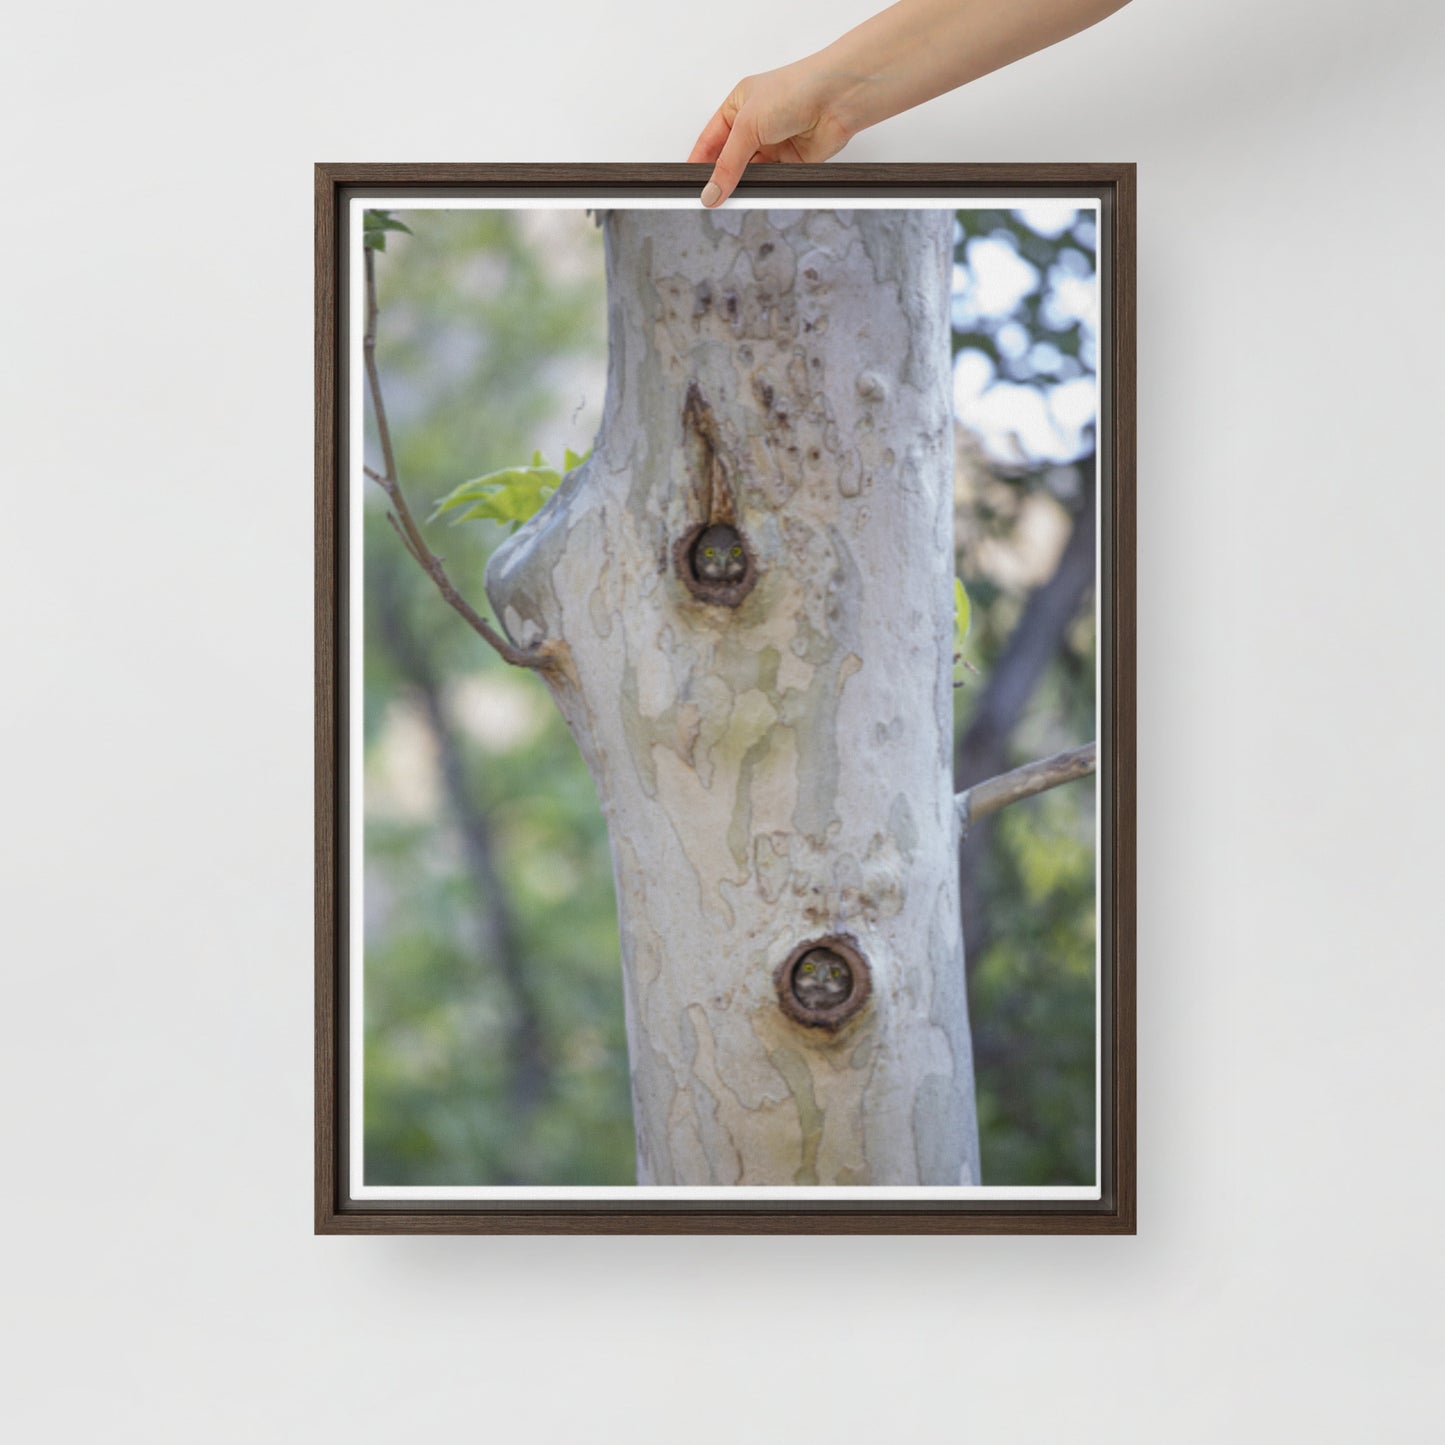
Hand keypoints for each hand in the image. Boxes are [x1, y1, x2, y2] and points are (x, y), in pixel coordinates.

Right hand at [689, 60, 854, 207]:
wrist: (835, 99)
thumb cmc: (795, 90)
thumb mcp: (747, 125)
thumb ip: (727, 163)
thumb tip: (712, 190)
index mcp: (738, 105)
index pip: (709, 139)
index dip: (698, 162)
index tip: (691, 184)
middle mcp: (754, 124)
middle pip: (728, 159)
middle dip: (720, 177)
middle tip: (709, 197)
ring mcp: (773, 144)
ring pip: (749, 173)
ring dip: (742, 185)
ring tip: (732, 195)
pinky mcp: (790, 162)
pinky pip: (770, 181)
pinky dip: (763, 188)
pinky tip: (756, 192)